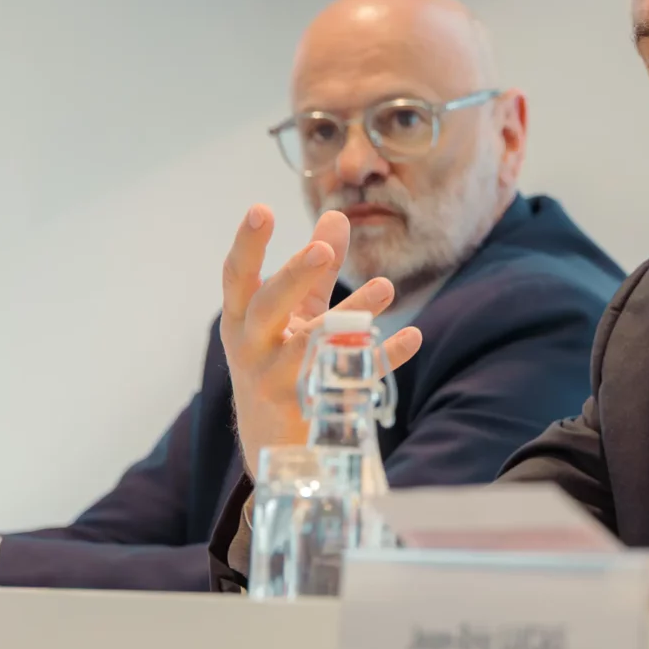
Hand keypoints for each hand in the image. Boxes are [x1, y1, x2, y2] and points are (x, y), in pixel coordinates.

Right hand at [220, 205, 423, 475]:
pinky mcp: (311, 405)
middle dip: (293, 277)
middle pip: (266, 308)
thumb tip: (337, 215)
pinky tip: (412, 335)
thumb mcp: (293, 312)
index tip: (261, 208)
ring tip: (386, 286)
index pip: (237, 277)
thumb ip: (316, 268)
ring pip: (311, 346)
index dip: (247, 244)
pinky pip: (350, 377)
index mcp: (241, 318)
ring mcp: (278, 380)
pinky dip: (382, 356)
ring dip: (349, 313)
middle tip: (321, 250)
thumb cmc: (279, 359)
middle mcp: (252, 348)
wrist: (272, 439)